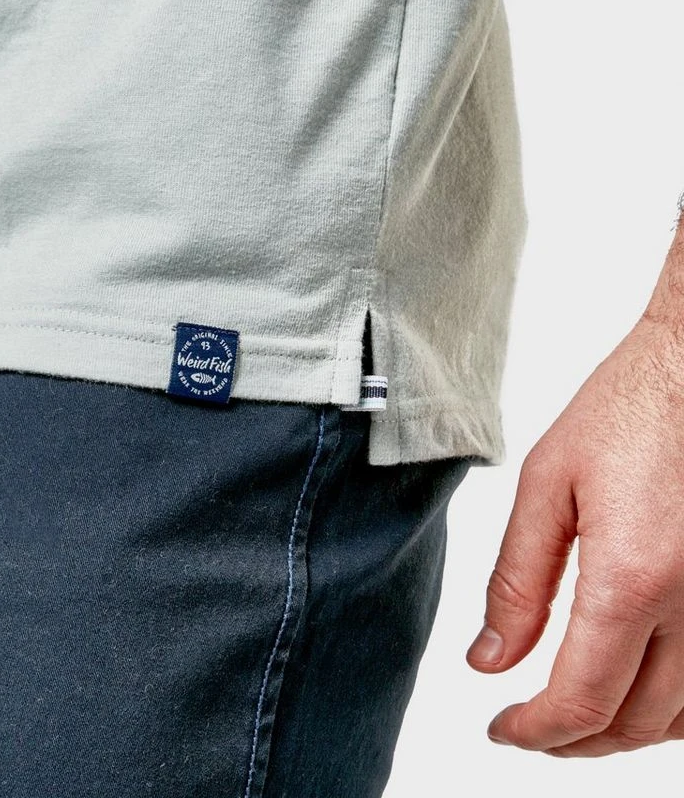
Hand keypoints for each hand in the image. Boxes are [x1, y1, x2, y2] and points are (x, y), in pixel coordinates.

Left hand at [465, 314, 683, 755]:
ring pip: (682, 719)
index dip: (534, 731)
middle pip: (632, 723)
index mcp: (633, 579)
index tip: (501, 729)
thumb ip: (517, 581)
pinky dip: (671, 710)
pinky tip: (636, 692)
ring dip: (622, 733)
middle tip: (526, 729)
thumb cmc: (625, 412)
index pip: (581, 701)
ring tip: (570, 720)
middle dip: (571, 742)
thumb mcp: (548, 486)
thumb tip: (489, 659)